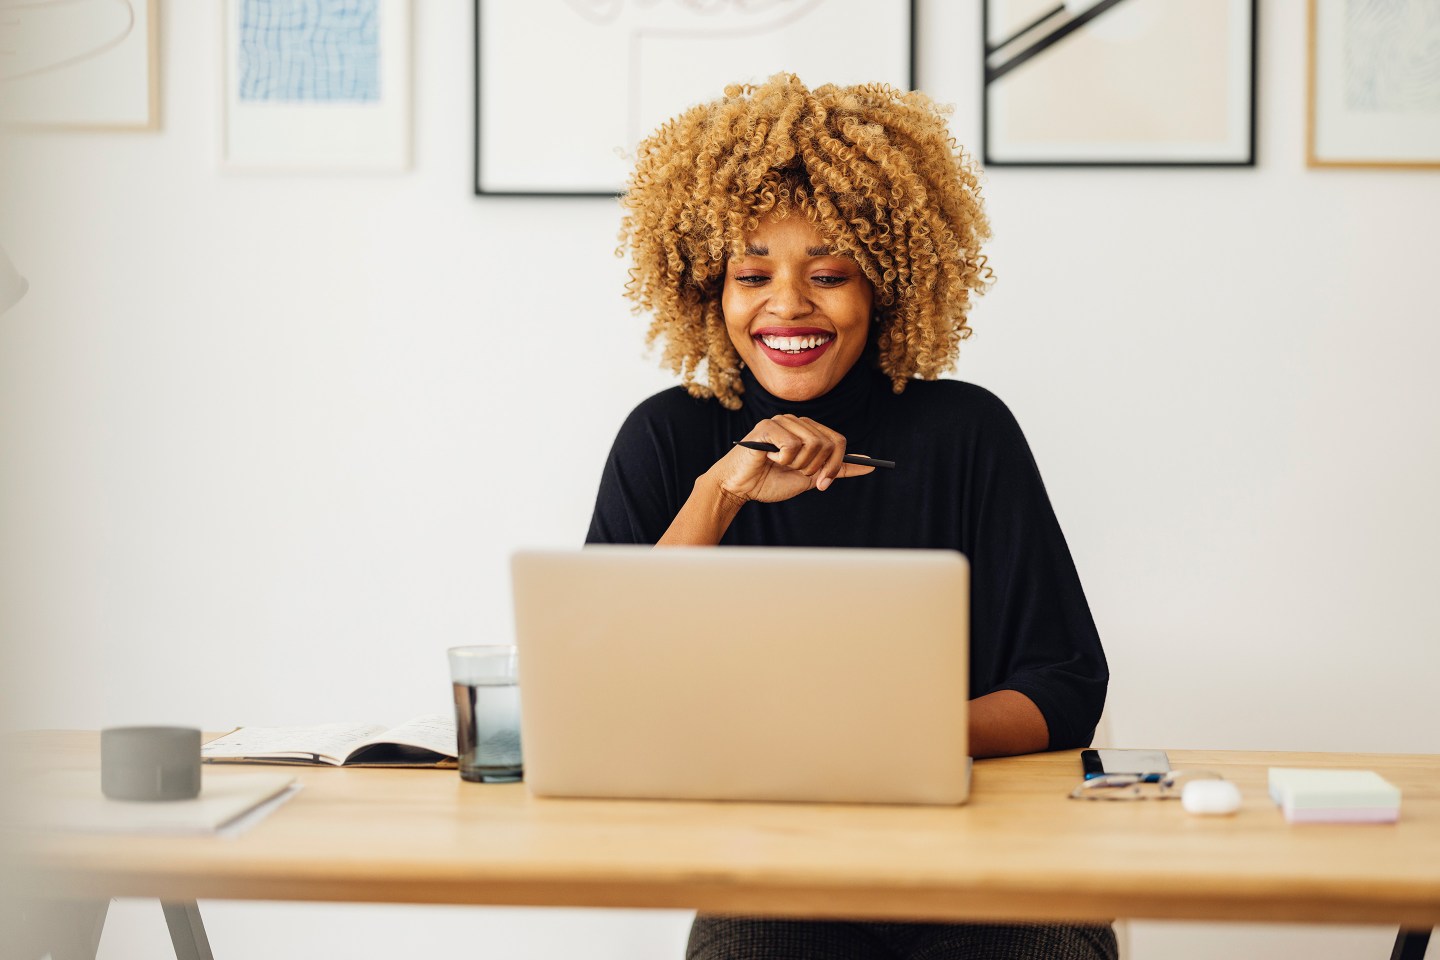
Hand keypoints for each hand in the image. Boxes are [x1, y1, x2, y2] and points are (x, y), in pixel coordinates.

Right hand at [708, 415, 875, 503]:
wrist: (739, 487)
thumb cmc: (770, 481)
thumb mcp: (810, 477)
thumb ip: (837, 469)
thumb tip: (871, 464)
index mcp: (807, 430)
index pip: (838, 441)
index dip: (834, 465)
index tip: (822, 483)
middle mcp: (797, 422)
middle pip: (828, 443)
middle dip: (816, 467)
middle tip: (798, 473)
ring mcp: (782, 421)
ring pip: (812, 444)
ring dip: (799, 464)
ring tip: (780, 465)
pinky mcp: (768, 426)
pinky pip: (792, 445)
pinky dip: (784, 460)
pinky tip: (769, 459)